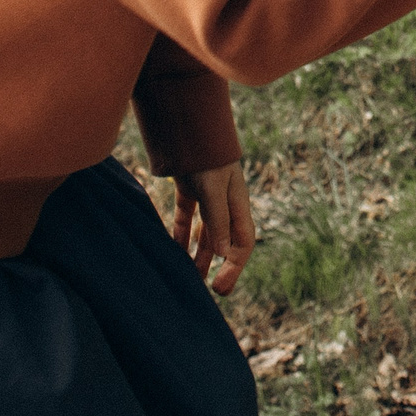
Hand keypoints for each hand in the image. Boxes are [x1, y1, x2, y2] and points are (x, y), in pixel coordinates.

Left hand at [169, 162, 254, 295]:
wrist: (189, 124)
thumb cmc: (208, 156)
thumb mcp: (215, 189)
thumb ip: (218, 220)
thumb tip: (223, 255)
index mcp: (238, 202)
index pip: (243, 241)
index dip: (234, 266)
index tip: (219, 287)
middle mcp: (225, 202)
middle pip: (224, 241)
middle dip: (217, 266)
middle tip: (207, 291)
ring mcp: (207, 196)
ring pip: (204, 233)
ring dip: (197, 254)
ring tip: (186, 276)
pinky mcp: (189, 189)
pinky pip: (186, 219)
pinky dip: (180, 235)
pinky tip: (172, 249)